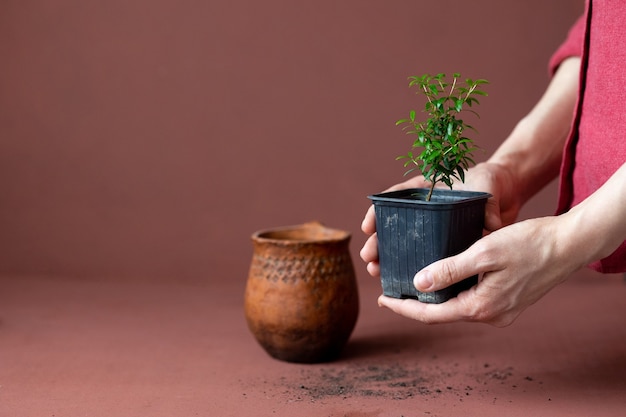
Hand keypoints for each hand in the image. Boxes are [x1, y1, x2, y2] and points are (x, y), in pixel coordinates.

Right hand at [360, 162, 519, 278]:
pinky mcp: (443, 245)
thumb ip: (488, 204)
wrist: (504, 192)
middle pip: (393, 225)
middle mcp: (423, 210)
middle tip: (368, 257)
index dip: (378, 212)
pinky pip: (422, 257)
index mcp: (427, 190)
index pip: (396, 197)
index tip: (368, 227)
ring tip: (375, 271)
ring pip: (403, 243)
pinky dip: (410, 268)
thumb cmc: (490, 182)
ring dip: (387, 257)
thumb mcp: (487, 187)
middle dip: (378, 242)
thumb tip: (492, 226)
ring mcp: (431, 229)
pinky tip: (398, 281)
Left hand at [378, 215, 582, 326]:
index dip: (403, 307)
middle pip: (442, 312)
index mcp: (481, 307)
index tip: (381, 298)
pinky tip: (441, 276)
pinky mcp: (507, 301)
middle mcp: (490, 316)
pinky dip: (452, 289)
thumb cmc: (528, 243)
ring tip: (409, 281)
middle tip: (390, 287)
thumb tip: (418, 283)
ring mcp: (500, 310)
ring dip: (434, 294)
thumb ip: (449, 269)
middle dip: (415, 301)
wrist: (568, 244)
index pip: (431, 314)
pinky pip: (471, 298)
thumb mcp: (483, 253)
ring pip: (456, 305)